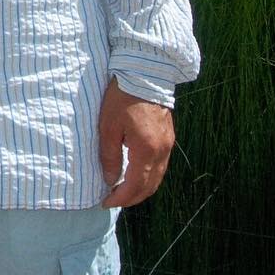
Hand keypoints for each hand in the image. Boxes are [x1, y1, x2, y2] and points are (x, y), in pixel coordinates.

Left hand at [98, 79, 173, 206]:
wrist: (144, 73)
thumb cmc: (122, 97)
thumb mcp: (108, 127)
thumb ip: (109, 156)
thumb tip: (110, 180)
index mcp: (146, 150)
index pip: (135, 186)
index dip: (121, 198)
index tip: (106, 202)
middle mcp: (162, 151)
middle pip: (150, 186)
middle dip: (132, 198)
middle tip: (113, 200)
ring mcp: (168, 144)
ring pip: (158, 177)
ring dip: (142, 188)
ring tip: (123, 190)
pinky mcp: (168, 136)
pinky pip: (161, 165)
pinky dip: (149, 176)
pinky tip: (136, 172)